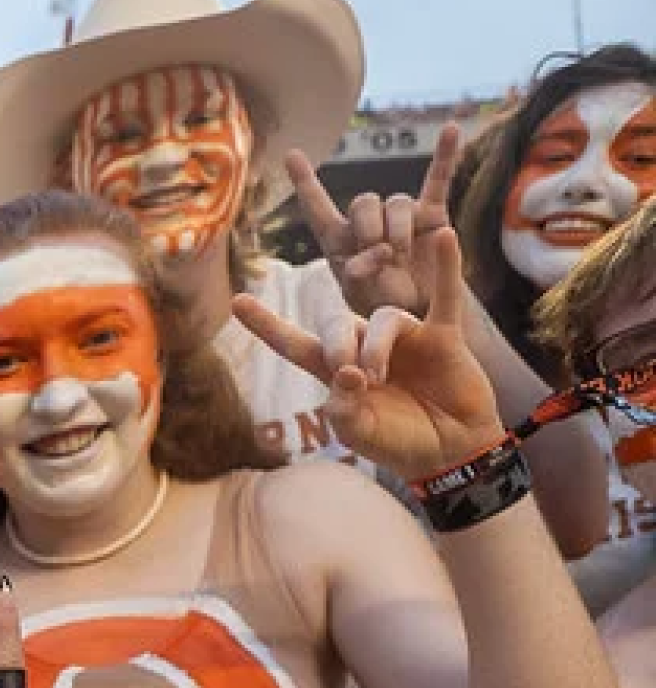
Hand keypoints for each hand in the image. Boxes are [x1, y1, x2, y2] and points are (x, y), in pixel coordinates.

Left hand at [234, 228, 503, 481]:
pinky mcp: (442, 335)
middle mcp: (367, 347)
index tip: (238, 301)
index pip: (295, 343)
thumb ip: (343, 409)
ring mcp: (405, 338)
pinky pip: (446, 293)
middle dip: (338, 346)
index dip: (267, 325)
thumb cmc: (398, 442)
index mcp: (336, 373)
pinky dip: (446, 266)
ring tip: (378, 378)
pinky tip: (445, 236)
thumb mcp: (359, 434)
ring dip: (375, 346)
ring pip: (382, 319)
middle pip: (338, 324)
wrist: (449, 450)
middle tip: (352, 375)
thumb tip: (347, 372)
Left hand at [287, 124, 461, 319]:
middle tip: (378, 255)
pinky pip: (438, 180)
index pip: (318, 207)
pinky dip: (446, 155)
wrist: (418, 312)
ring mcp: (401, 215)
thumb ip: (358, 275)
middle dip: (368, 228)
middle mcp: (369, 222)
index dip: (306, 181)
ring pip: (396, 202)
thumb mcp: (360, 296)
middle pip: (363, 201)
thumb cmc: (381, 304)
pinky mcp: (432, 215)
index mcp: (340, 240)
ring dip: (398, 229)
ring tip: (400, 255)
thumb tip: (375, 251)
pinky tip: (452, 128)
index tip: (292, 154)